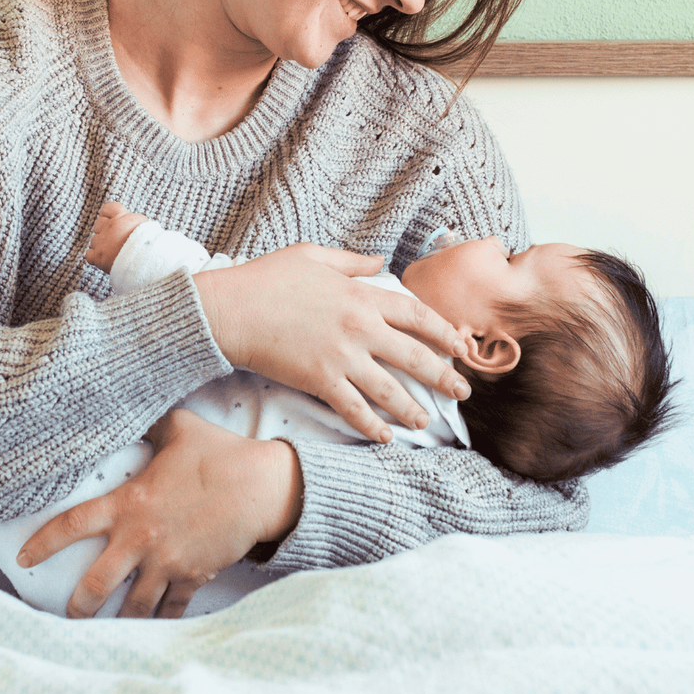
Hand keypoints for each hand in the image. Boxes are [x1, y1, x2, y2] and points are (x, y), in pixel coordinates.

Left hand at [17, 409, 301, 618]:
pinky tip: (152, 628)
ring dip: (117, 620)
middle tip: (67, 616)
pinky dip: (160, 619)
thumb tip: (135, 406)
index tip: (24, 558)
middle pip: (95, 585)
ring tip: (105, 631)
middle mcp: (141, 539)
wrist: (262, 488)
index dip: (43, 544)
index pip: (72, 525)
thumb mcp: (180, 429)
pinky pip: (170, 609)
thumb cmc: (221, 455)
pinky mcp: (192, 577)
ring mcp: (166, 562)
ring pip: (132, 606)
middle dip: (77, 606)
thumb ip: (152, 426)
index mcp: (129, 503)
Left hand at [85, 201, 149, 272]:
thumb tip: (131, 223)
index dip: (108, 214)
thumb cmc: (149, 242)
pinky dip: (95, 258)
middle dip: (104, 231)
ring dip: (101, 246)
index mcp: (120, 217)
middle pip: (98, 224)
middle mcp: (109, 227)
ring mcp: (101, 243)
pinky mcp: (98, 257)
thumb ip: (132, 221)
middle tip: (115, 239)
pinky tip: (104, 260)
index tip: (111, 219)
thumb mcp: (144, 224)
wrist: (145, 260)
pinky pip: (89, 255)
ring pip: (94, 241)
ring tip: (113, 253)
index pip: (107, 208)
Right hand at [192, 243, 472, 442]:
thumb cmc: (266, 279)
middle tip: (461, 393)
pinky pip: (354, 409)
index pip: (417, 315)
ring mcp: (342, 357)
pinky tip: (385, 437)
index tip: (461, 346)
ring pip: (390, 389)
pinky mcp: (320, 381)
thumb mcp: (312, 256)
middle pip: (414, 356)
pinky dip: (372, 425)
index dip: (443, 332)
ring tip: (426, 422)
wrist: (232, 309)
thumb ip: (351, 261)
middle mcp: (360, 328)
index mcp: (362, 296)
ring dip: (412, 408)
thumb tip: (379, 261)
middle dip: (442, 377)